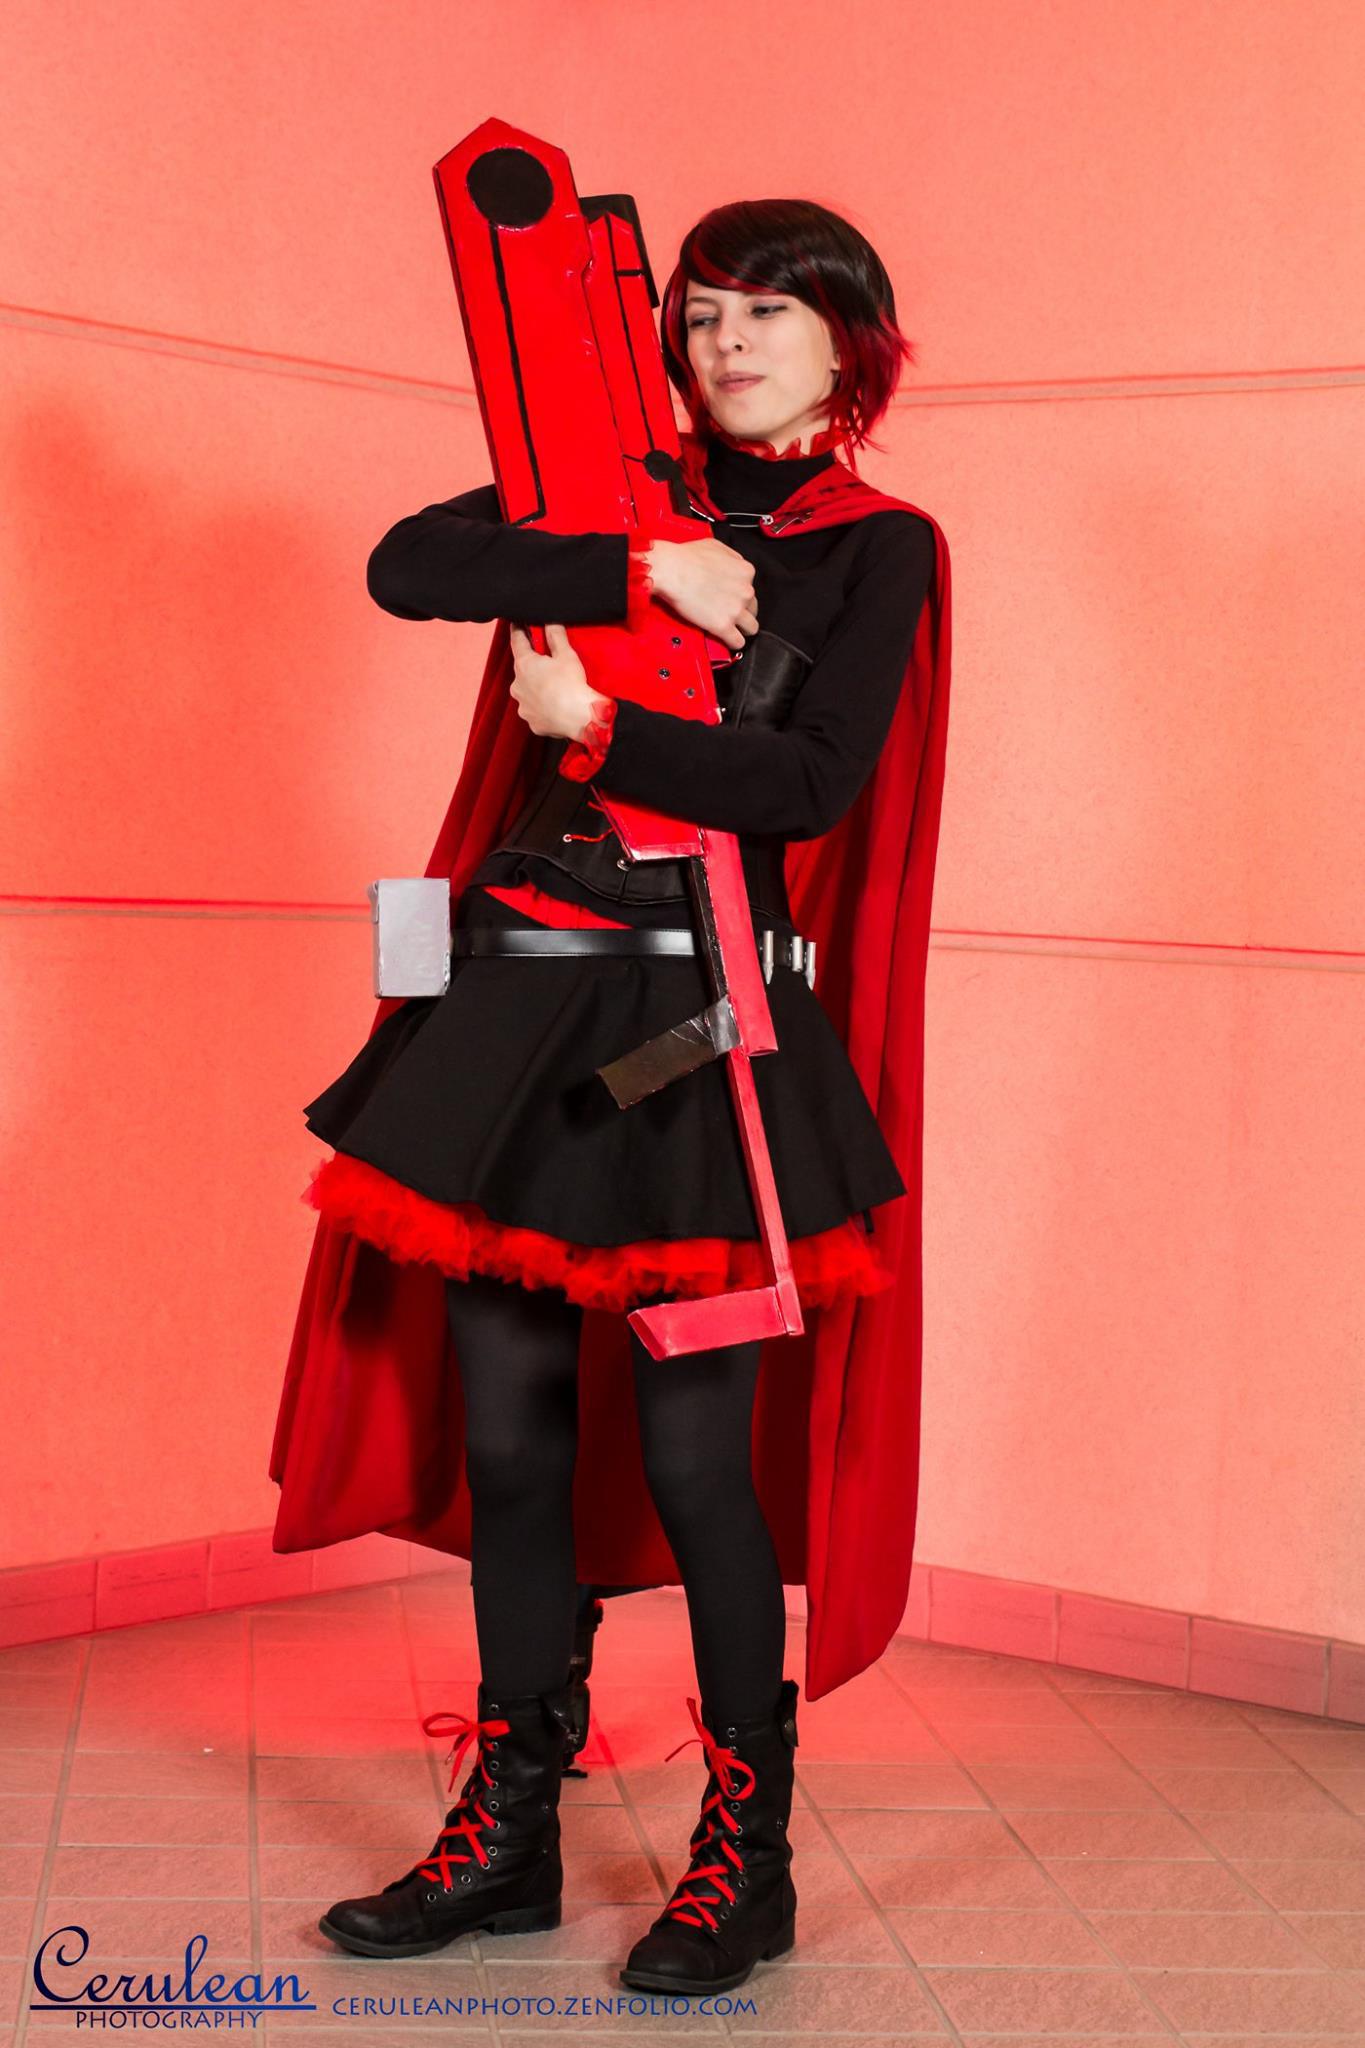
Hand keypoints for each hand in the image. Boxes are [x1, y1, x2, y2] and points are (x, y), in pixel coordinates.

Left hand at [508, 622, 606, 740]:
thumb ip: (555, 635)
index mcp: (524, 665)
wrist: (580, 718)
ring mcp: (523, 706)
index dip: (518, 630)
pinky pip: (536, 711)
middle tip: (549, 664)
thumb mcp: (566, 654)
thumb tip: (550, 621)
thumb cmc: (571, 684)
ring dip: (537, 688)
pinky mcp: (532, 722)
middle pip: (523, 669)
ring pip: (528, 692)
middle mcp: (517, 685)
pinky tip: (556, 706)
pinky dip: (543, 707)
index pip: (517, 641)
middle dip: (533, 665)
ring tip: (555, 689)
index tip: (518, 624)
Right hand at [646, 538, 757, 650]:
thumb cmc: (687, 557)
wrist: (672, 570)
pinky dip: (733, 642)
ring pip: (752, 627)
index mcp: (745, 571)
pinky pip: (738, 642)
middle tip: (728, 612)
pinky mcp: (724, 626)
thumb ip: (732, 557)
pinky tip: (727, 640)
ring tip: (732, 629)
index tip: (730, 596)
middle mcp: (745, 591)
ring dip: (742, 629)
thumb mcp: (716, 545)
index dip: (739, 594)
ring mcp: (736, 610)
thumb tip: (733, 564)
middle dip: (742, 611)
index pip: (751, 588)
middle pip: (753, 608)